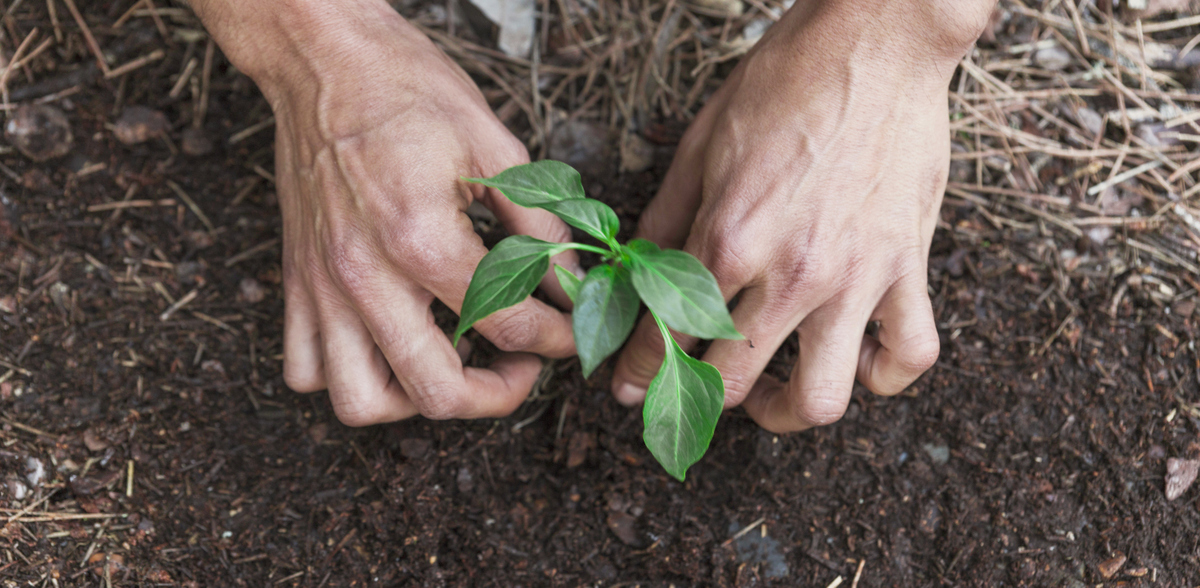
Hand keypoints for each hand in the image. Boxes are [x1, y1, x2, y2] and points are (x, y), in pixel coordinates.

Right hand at [195, 0, 578, 424]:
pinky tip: (391, 345)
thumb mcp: (493, 144)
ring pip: (359, 401)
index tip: (570, 334)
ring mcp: (322, 287)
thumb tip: (571, 280)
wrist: (321, 59)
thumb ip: (539, 224)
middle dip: (498, 396)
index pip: (506, 324)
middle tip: (522, 367)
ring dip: (414, 400)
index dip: (556, 339)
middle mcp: (364, 276)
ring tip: (452, 363)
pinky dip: (349, 378)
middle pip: (436, 391)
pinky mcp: (295, 283)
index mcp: (420, 236)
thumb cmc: (405, 89)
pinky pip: (306, 370)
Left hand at [611, 0, 992, 431]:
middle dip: (699, 401)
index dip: (638, 374)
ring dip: (786, 412)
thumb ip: (665, 220)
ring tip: (771, 393)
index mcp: (730, 238)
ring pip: (822, 398)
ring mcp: (856, 276)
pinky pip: (909, 355)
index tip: (627, 389)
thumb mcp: (703, 145)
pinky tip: (854, 359)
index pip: (668, 337)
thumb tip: (630, 273)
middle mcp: (792, 272)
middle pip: (735, 383)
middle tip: (693, 389)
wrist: (876, 39)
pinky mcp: (908, 267)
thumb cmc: (784, 81)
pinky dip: (883, 374)